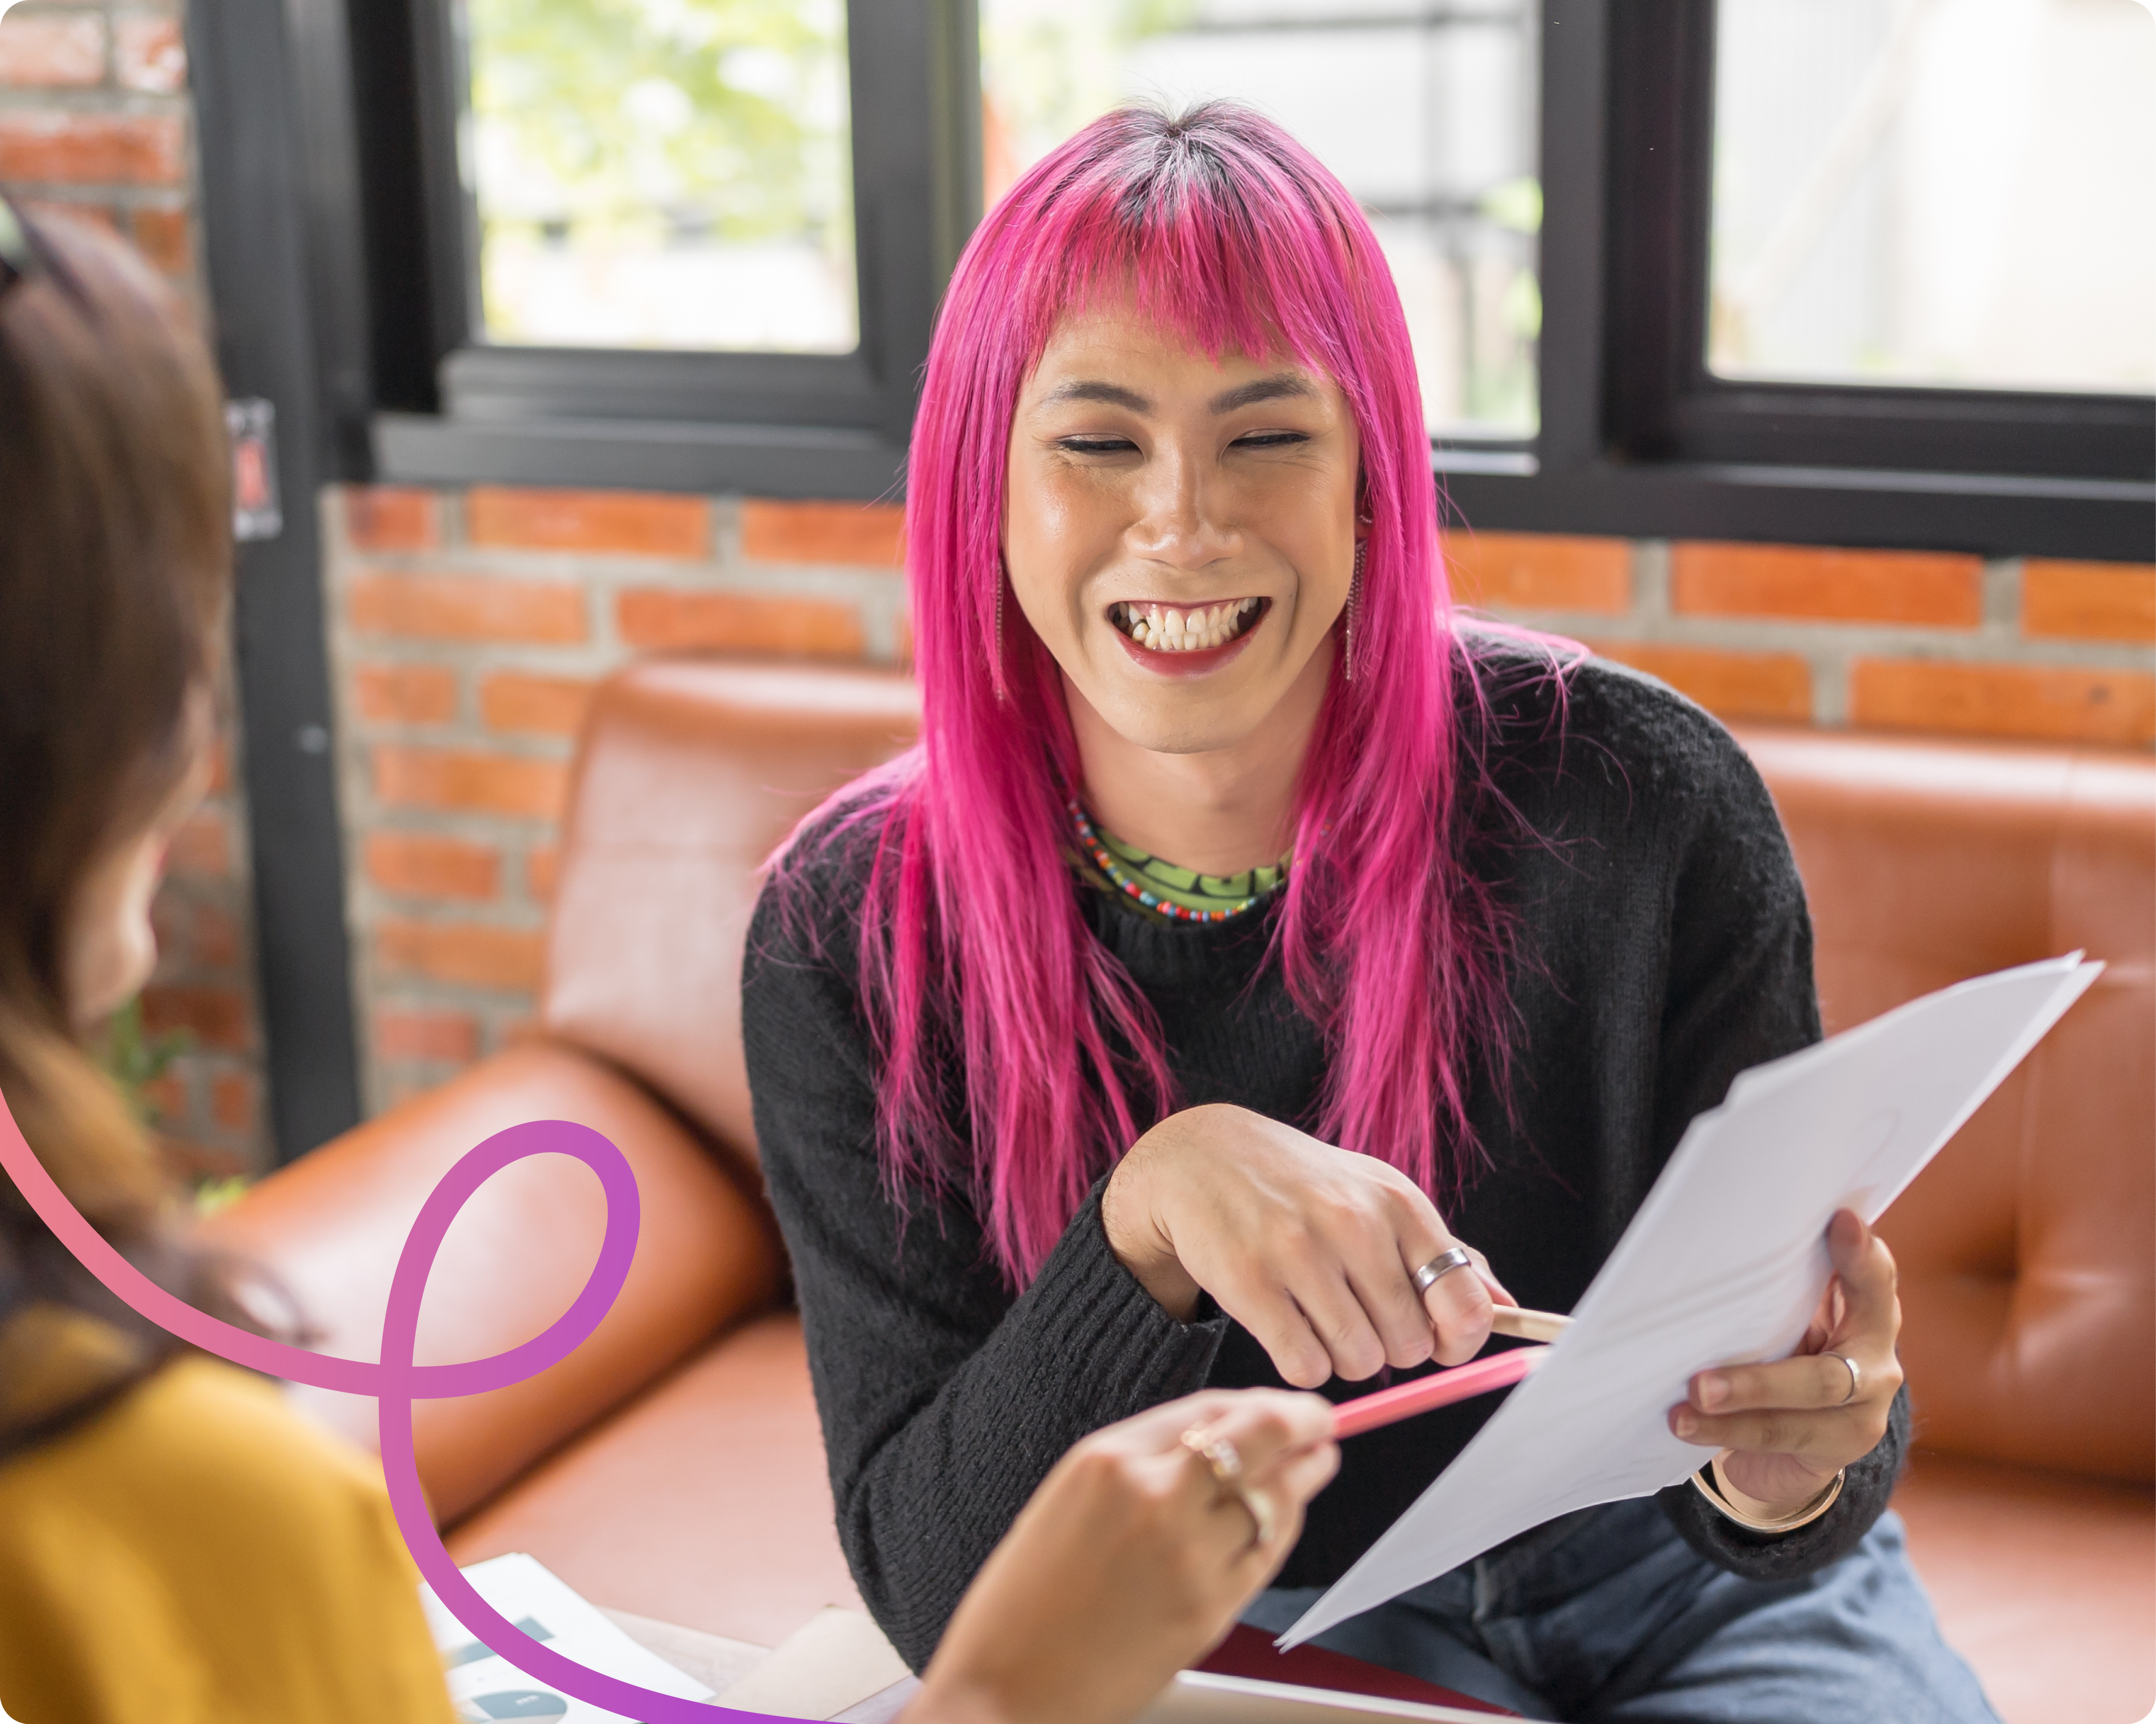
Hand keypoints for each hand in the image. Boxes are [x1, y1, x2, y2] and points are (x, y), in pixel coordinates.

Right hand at [909, 1389, 1338, 1723]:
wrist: (1009, 1689)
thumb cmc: (1028, 1600)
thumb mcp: (1072, 1500)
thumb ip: (1143, 1465)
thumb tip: (1219, 1439)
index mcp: (1110, 1459)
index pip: (1212, 1407)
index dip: (1259, 1402)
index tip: (1279, 1405)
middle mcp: (1156, 1495)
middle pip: (1261, 1434)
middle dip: (1303, 1421)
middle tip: (1319, 1421)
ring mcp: (1189, 1553)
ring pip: (1277, 1496)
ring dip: (1305, 1475)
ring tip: (1317, 1463)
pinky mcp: (1209, 1609)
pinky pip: (1268, 1552)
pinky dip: (1284, 1528)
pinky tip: (1285, 1519)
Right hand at [1101, 1104, 1512, 1386]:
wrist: (1204, 1159)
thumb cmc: (1306, 1186)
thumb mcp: (1379, 1198)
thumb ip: (1444, 1254)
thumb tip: (1505, 1307)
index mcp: (1399, 1203)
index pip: (1466, 1304)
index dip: (1459, 1341)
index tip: (1437, 1341)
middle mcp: (1355, 1223)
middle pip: (1408, 1345)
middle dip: (1386, 1346)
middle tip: (1355, 1314)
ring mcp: (1298, 1251)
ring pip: (1357, 1362)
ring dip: (1341, 1355)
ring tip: (1317, 1314)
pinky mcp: (1249, 1282)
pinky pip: (1305, 1367)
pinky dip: (1301, 1361)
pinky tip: (1286, 1324)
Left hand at [1667, 1208, 1903, 1516]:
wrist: (1800, 1440)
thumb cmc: (1788, 1352)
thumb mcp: (1794, 1317)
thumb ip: (1781, 1293)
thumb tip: (1718, 1253)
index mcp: (1868, 1317)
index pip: (1874, 1284)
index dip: (1863, 1257)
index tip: (1842, 1222)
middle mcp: (1875, 1366)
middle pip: (1827, 1377)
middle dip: (1759, 1383)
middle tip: (1700, 1384)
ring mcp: (1862, 1416)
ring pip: (1796, 1418)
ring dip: (1734, 1414)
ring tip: (1684, 1408)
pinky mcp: (1837, 1451)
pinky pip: (1780, 1442)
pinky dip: (1728, 1433)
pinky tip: (1687, 1425)